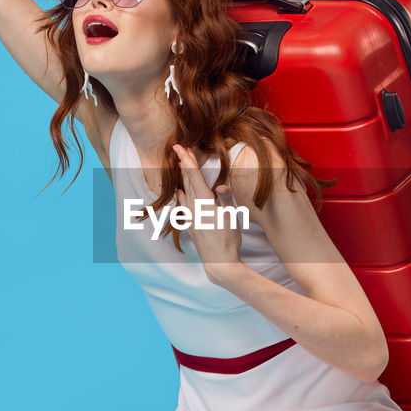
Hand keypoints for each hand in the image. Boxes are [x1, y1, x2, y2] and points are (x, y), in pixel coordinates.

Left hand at [172, 143, 244, 282]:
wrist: (218, 262)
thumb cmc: (228, 239)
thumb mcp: (232, 218)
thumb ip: (226, 200)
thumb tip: (221, 185)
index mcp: (205, 202)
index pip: (194, 176)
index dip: (188, 160)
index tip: (181, 147)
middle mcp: (194, 207)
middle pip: (188, 181)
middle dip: (183, 164)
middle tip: (179, 150)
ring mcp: (191, 217)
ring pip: (184, 192)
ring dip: (182, 178)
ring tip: (179, 166)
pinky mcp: (191, 225)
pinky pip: (183, 205)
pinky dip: (181, 196)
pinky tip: (179, 193)